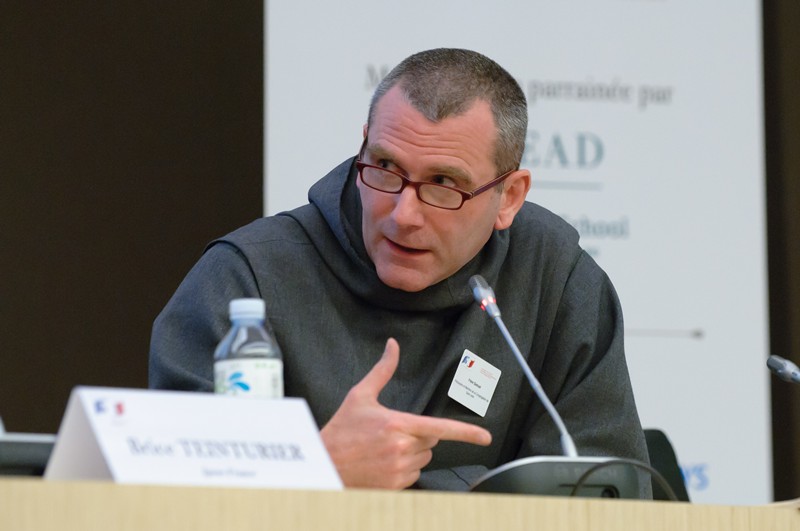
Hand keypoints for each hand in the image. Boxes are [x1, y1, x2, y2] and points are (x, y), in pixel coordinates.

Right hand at [320, 338, 491, 488]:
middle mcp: (401, 448)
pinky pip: (414, 474)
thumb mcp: (360, 395)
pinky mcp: (396, 485)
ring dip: (413, 452)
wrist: (325, 464)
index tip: (485, 436)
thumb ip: (383, 370)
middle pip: (431, 440)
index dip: (467, 432)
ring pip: (423, 458)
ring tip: (385, 448)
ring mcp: (399, 469)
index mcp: (397, 424)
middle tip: (393, 432)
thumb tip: (393, 346)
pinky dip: (405, 468)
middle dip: (419, 434)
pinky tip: (384, 462)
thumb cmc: (341, 430)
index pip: (440, 428)